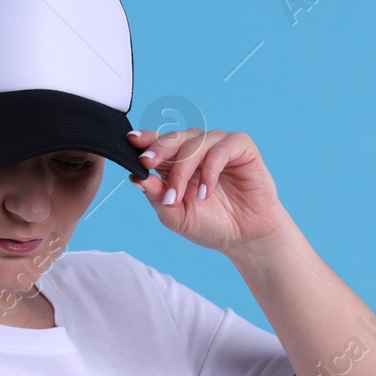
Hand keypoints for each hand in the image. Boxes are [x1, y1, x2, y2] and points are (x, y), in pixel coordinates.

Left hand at [126, 128, 286, 256]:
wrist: (244, 237)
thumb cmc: (211, 225)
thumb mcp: (176, 215)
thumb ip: (156, 196)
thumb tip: (134, 178)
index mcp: (177, 162)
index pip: (158, 144)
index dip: (145, 140)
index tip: (131, 142)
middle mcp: (197, 149)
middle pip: (173, 137)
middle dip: (158, 149)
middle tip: (147, 162)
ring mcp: (218, 146)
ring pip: (194, 143)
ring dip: (183, 169)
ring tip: (178, 197)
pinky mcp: (241, 147)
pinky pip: (221, 149)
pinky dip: (210, 169)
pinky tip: (205, 192)